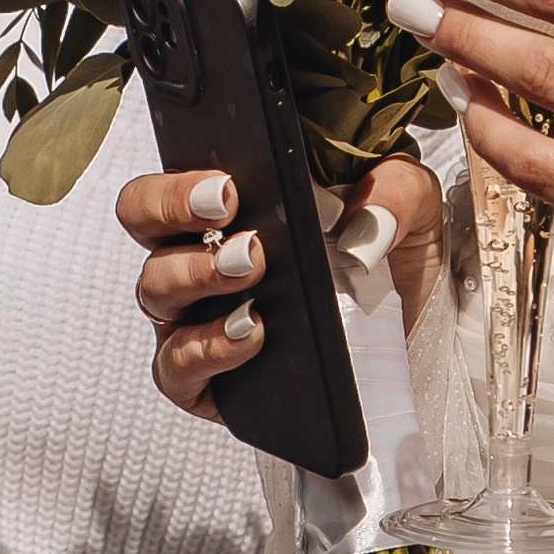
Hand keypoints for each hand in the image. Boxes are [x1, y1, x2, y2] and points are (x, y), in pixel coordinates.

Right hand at [114, 155, 444, 422]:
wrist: (412, 338)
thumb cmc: (389, 259)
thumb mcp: (409, 207)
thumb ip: (395, 192)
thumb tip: (363, 224)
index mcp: (230, 202)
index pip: (173, 177)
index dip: (182, 182)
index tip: (229, 190)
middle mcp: (198, 251)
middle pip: (141, 221)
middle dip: (172, 214)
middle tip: (236, 227)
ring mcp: (195, 314)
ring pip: (155, 290)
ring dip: (196, 278)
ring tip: (251, 276)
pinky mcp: (206, 376)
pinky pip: (177, 367)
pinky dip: (206, 350)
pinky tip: (251, 334)